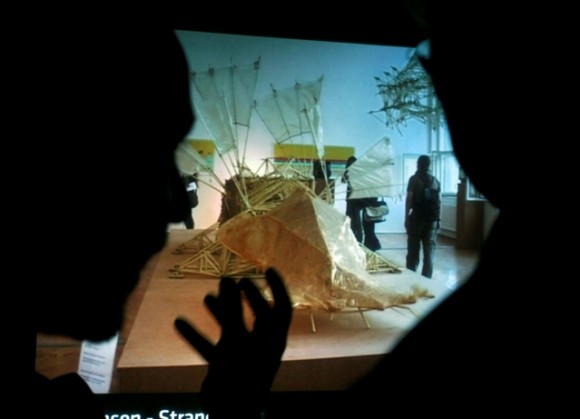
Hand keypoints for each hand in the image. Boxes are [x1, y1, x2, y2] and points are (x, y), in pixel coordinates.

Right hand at [174, 267, 291, 417]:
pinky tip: (179, 322)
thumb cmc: (240, 374)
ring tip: (207, 296)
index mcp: (272, 337)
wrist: (229, 413)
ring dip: (221, 312)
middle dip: (246, 296)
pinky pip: (211, 345)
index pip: (281, 307)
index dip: (277, 287)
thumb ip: (233, 308)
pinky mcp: (225, 365)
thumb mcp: (237, 338)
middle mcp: (260, 344)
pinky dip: (197, 334)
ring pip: (233, 327)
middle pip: (257, 314)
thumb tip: (229, 278)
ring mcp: (242, 354)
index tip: (267, 268)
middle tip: (235, 279)